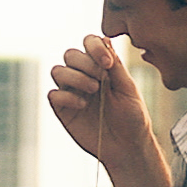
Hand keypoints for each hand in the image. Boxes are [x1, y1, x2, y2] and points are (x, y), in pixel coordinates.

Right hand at [48, 35, 152, 170]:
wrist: (128, 146)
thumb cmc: (133, 117)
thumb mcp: (128, 88)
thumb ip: (115, 66)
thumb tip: (105, 40)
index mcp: (101, 67)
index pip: (89, 43)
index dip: (94, 47)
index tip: (108, 63)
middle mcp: (84, 76)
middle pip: (70, 54)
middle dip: (85, 62)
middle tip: (101, 79)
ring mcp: (72, 93)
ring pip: (57, 71)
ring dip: (75, 77)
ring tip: (93, 90)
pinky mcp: (63, 110)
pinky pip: (53, 95)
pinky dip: (66, 97)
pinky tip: (83, 105)